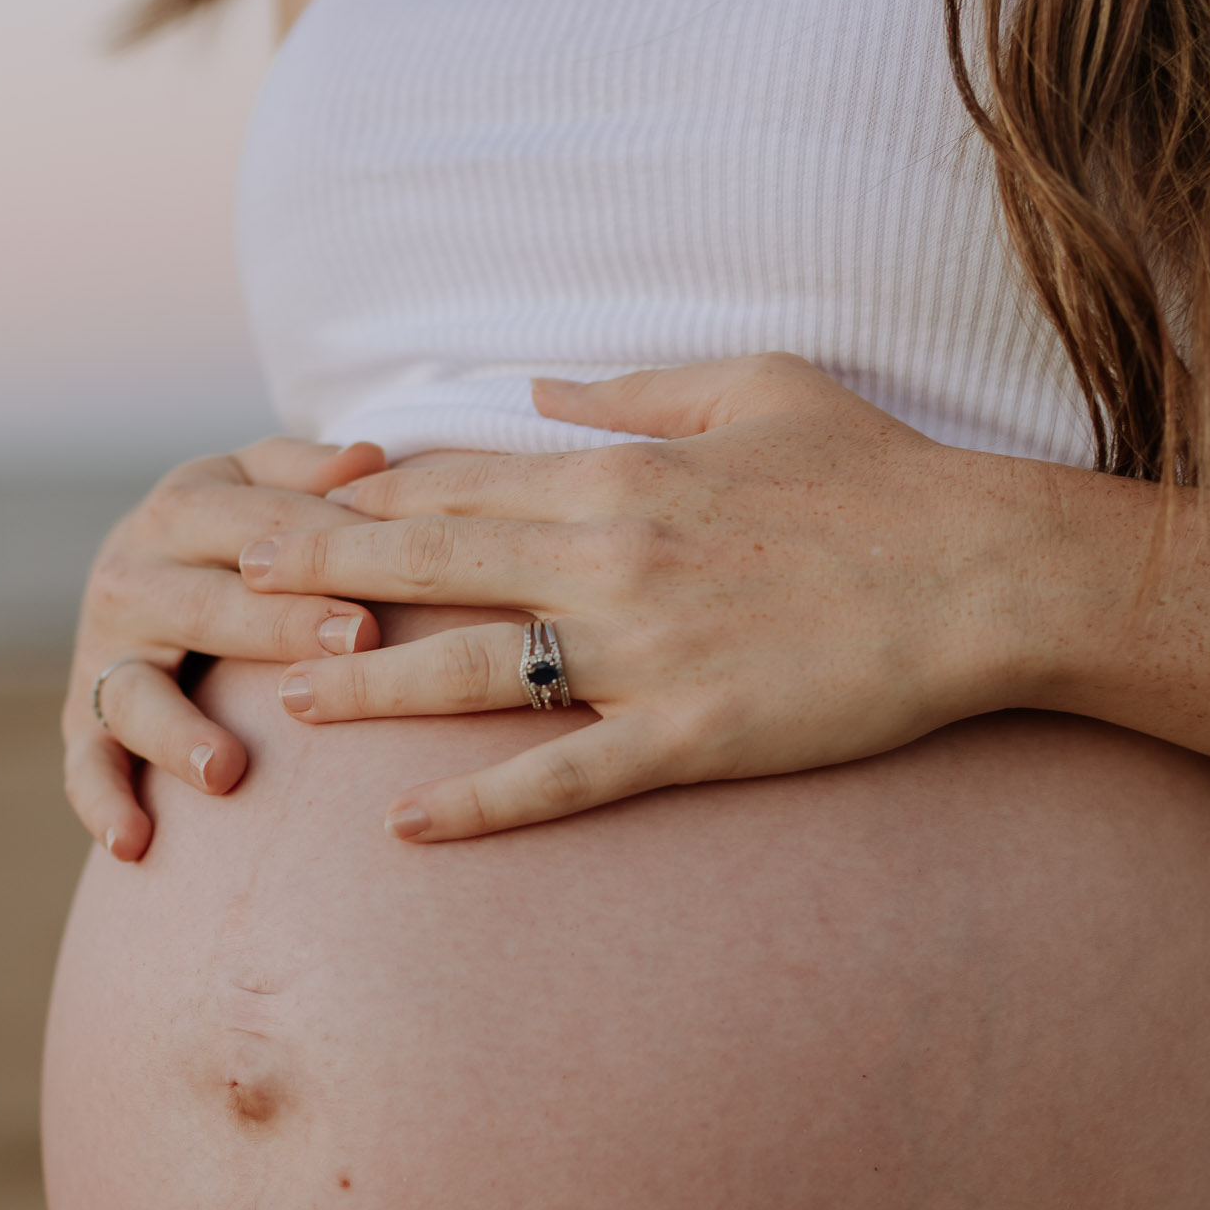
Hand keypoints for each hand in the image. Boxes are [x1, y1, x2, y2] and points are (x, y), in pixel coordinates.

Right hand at [64, 434, 385, 859]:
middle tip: (354, 640)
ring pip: (134, 694)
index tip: (392, 565)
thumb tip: (370, 461)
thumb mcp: (262, 482)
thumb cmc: (238, 531)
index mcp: (180, 507)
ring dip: (177, 732)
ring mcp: (102, 653)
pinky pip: (86, 766)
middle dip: (278, 624)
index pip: (257, 522)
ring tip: (227, 772)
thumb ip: (309, 471)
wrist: (148, 570)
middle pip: (204, 603)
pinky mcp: (83, 720)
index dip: (323, 540)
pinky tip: (135, 845)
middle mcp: (130, 575)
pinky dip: (102, 805)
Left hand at [237, 357, 1034, 840]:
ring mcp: (643, 652)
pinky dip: (480, 804)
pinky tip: (406, 827)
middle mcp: (608, 558)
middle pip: (431, 567)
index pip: (458, 485)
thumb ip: (633, 389)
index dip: (363, 499)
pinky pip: (560, 776)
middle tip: (226, 586)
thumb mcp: (757, 388)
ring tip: (281, 700)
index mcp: (619, 476)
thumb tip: (540, 382)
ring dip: (367, 686)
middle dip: (320, 575)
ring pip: (470, 670)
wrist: (983, 570)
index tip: (287, 502)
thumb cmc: (878, 474)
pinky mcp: (688, 736)